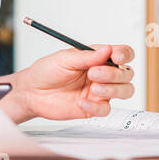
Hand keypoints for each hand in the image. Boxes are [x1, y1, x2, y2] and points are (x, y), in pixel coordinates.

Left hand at [11, 44, 134, 120]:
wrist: (32, 92)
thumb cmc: (47, 71)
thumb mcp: (65, 59)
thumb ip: (87, 56)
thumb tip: (108, 49)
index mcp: (98, 58)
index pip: (122, 54)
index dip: (125, 55)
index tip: (116, 57)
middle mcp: (103, 74)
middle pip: (127, 74)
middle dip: (114, 74)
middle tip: (93, 74)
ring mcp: (100, 92)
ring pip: (124, 91)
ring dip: (112, 89)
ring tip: (93, 89)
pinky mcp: (93, 108)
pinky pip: (106, 109)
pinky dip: (95, 106)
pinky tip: (81, 102)